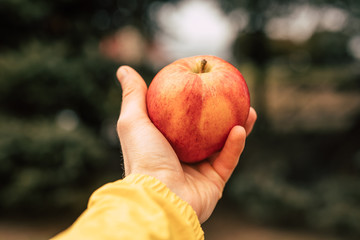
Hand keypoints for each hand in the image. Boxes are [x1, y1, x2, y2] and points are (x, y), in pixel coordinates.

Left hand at [116, 66, 256, 222]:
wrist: (159, 198)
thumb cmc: (144, 158)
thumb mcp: (133, 121)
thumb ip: (133, 95)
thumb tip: (123, 69)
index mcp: (165, 143)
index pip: (183, 117)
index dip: (195, 100)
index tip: (206, 81)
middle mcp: (182, 156)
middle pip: (207, 130)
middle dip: (222, 113)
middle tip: (234, 95)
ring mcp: (199, 170)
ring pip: (223, 144)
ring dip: (237, 126)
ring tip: (249, 109)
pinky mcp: (214, 183)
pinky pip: (228, 161)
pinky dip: (235, 145)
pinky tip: (241, 128)